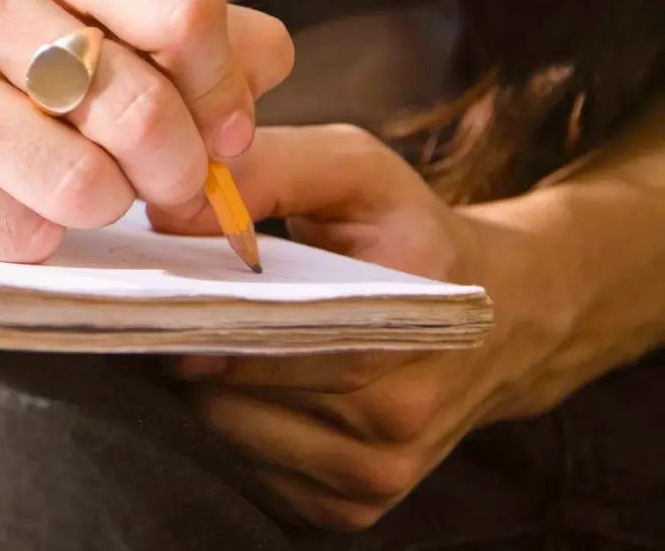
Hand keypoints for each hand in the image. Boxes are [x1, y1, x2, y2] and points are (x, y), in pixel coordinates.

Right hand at [0, 0, 293, 260]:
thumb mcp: (82, 8)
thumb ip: (192, 31)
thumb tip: (270, 64)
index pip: (183, 8)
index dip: (224, 88)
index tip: (221, 128)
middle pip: (141, 107)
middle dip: (176, 169)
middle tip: (162, 183)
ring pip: (85, 184)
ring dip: (103, 207)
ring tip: (74, 185)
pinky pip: (19, 234)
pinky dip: (35, 237)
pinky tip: (6, 203)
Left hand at [151, 124, 562, 530]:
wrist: (505, 317)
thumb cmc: (411, 233)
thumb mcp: (355, 172)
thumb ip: (268, 171)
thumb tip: (174, 208)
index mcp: (415, 319)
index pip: (287, 339)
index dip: (216, 321)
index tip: (171, 301)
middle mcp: (407, 407)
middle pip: (247, 396)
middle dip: (197, 352)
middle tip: (176, 315)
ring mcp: (386, 467)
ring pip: (239, 437)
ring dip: (209, 394)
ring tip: (214, 345)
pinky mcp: (360, 505)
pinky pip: (257, 474)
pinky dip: (236, 432)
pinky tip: (248, 388)